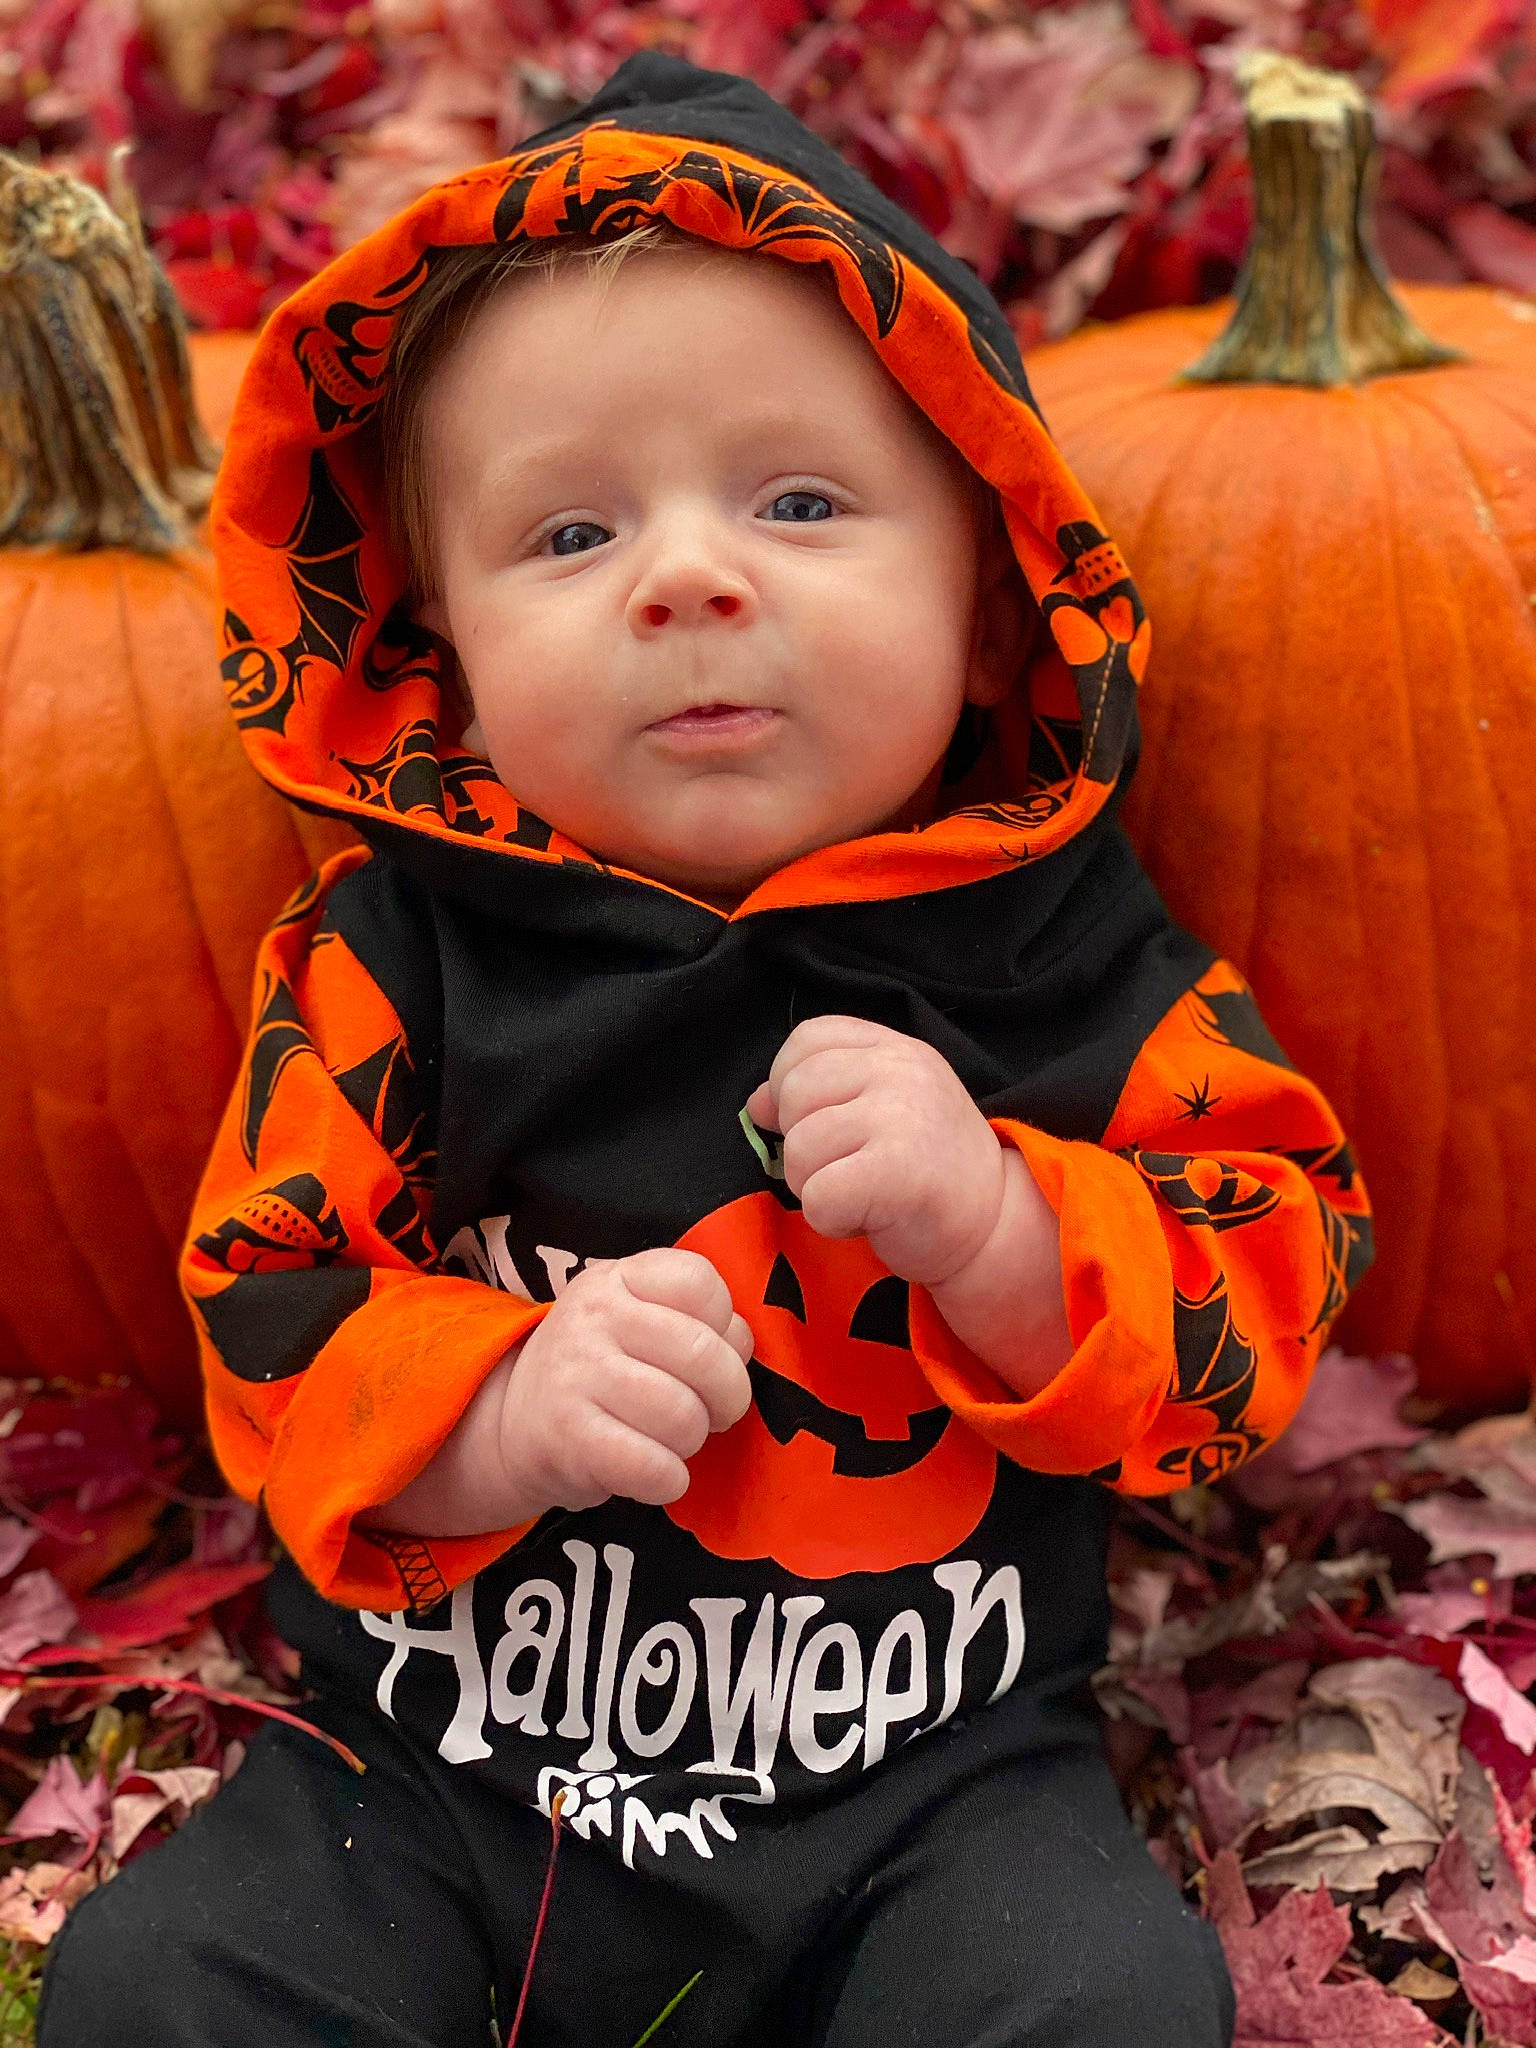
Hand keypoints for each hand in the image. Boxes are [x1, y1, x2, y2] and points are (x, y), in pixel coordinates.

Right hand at [367, 1248, 753, 1539]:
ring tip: (670, 1440)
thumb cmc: (598, 1369)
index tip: (708, 1355)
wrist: (511, 1424)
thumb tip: (742, 1345)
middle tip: (711, 1413)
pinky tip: (656, 1474)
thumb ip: (694, 1318)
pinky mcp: (569, 1439)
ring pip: (684, 1416)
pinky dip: (669, 1480)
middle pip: (705, 1355)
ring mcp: (577, 1376)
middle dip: (727, 1397)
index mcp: (618, 1279)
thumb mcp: (634, 1318)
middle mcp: (594, 1318)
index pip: (701, 1282)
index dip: (725, 1327)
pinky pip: (654, 1467)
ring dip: (692, 1441)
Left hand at [745, 1015, 1007, 1287]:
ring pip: (799, 1148)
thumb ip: (820, 1093)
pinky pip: (818, 1196)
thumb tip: (757, 1103)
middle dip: (803, 1144)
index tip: (820, 1122)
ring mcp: (901, 1117)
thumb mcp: (879, 1110)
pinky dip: (832, 1220)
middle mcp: (901, 1071)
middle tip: (849, 1169)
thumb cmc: (927, 1170)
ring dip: (816, 1186)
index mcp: (895, 1048)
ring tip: (862, 1194)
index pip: (807, 1039)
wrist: (994, 1227)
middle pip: (794, 1093)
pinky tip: (868, 1218)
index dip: (791, 1084)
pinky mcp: (897, 1172)